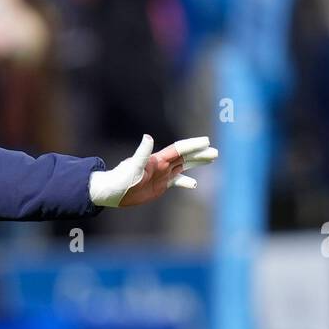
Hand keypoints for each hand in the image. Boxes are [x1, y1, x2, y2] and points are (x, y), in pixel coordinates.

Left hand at [89, 135, 218, 207]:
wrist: (113, 191)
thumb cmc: (121, 179)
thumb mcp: (133, 166)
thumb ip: (142, 153)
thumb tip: (148, 136)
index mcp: (158, 159)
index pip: (179, 149)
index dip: (192, 145)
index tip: (206, 142)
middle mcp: (162, 165)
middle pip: (185, 156)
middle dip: (200, 154)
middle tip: (215, 152)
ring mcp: (162, 175)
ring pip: (184, 166)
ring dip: (197, 162)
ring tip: (212, 159)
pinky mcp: (160, 185)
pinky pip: (176, 181)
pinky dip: (186, 181)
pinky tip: (194, 184)